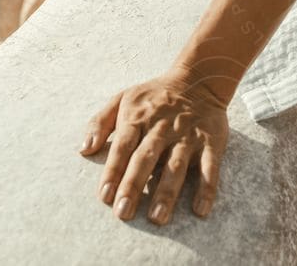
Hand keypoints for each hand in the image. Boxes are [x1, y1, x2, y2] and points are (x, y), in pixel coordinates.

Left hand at [80, 70, 228, 225]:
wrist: (198, 79)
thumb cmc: (154, 97)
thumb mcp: (123, 98)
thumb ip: (100, 122)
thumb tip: (84, 150)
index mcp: (138, 117)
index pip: (123, 146)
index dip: (113, 171)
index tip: (104, 196)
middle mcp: (162, 127)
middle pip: (145, 158)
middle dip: (133, 185)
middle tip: (123, 213)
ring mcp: (187, 135)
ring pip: (175, 165)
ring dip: (166, 192)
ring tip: (157, 217)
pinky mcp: (211, 141)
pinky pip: (210, 167)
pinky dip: (207, 188)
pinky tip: (200, 209)